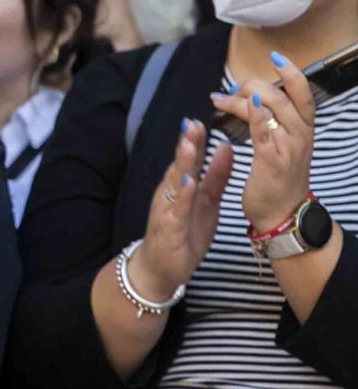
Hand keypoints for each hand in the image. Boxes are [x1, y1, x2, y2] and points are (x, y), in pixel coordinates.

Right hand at [129, 116, 232, 298]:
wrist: (161, 269)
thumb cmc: (183, 234)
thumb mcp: (207, 202)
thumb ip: (215, 176)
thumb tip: (226, 147)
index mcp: (182, 187)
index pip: (189, 159)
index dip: (195, 140)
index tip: (202, 119)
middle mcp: (171, 194)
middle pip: (179, 165)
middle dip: (185, 146)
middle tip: (192, 124)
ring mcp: (167, 210)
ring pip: (174, 184)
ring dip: (180, 164)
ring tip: (188, 146)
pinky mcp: (168, 228)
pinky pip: (176, 210)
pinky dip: (182, 196)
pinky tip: (188, 183)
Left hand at [214, 51, 314, 232]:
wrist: (282, 214)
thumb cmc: (278, 178)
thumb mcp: (282, 145)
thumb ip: (272, 120)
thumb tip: (252, 96)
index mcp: (303, 129)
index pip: (302, 93)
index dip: (291, 72)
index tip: (275, 56)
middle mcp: (300, 135)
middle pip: (284, 96)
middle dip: (256, 85)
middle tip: (232, 88)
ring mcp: (288, 147)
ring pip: (272, 109)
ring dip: (243, 98)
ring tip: (220, 99)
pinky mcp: (272, 161)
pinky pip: (263, 132)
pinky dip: (253, 115)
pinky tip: (240, 104)